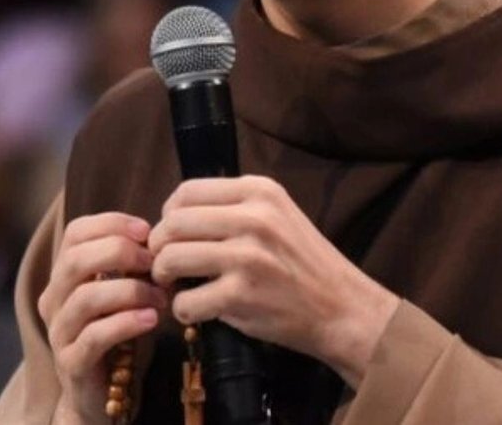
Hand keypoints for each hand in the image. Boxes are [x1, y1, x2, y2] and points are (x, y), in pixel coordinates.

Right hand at [38, 212, 168, 423]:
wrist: (106, 392)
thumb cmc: (120, 334)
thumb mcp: (128, 293)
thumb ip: (135, 266)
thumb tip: (164, 238)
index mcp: (65, 275)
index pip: (76, 232)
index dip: (111, 223)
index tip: (146, 230)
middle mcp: (55, 299)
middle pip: (76, 260)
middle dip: (120, 252)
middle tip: (154, 262)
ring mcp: (59, 332)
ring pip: (86, 298)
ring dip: (130, 291)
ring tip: (161, 297)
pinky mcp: (72, 362)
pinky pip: (94, 336)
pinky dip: (126, 322)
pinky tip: (151, 319)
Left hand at [149, 176, 398, 388]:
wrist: (342, 307)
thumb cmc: (305, 263)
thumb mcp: (278, 215)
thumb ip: (233, 209)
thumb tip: (174, 217)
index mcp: (259, 190)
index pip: (186, 191)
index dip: (168, 215)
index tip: (175, 235)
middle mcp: (253, 218)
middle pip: (172, 223)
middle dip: (159, 248)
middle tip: (168, 265)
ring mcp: (247, 257)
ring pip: (171, 259)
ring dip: (165, 277)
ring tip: (179, 286)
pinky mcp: (241, 295)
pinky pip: (186, 301)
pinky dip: (184, 311)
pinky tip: (200, 311)